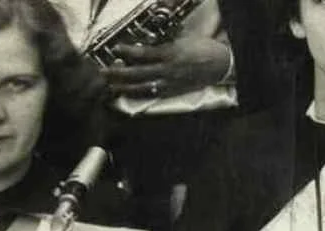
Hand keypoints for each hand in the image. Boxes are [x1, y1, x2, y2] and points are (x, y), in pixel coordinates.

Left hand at [103, 34, 230, 98]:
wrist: (220, 65)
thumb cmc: (203, 49)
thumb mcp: (183, 41)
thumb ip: (164, 45)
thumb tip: (145, 46)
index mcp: (171, 54)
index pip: (144, 54)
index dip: (128, 51)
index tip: (116, 48)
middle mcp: (169, 70)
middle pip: (138, 73)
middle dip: (119, 73)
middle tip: (104, 72)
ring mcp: (171, 83)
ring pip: (143, 87)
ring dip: (125, 87)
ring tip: (111, 86)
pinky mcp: (174, 91)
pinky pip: (153, 94)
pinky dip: (139, 94)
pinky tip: (129, 94)